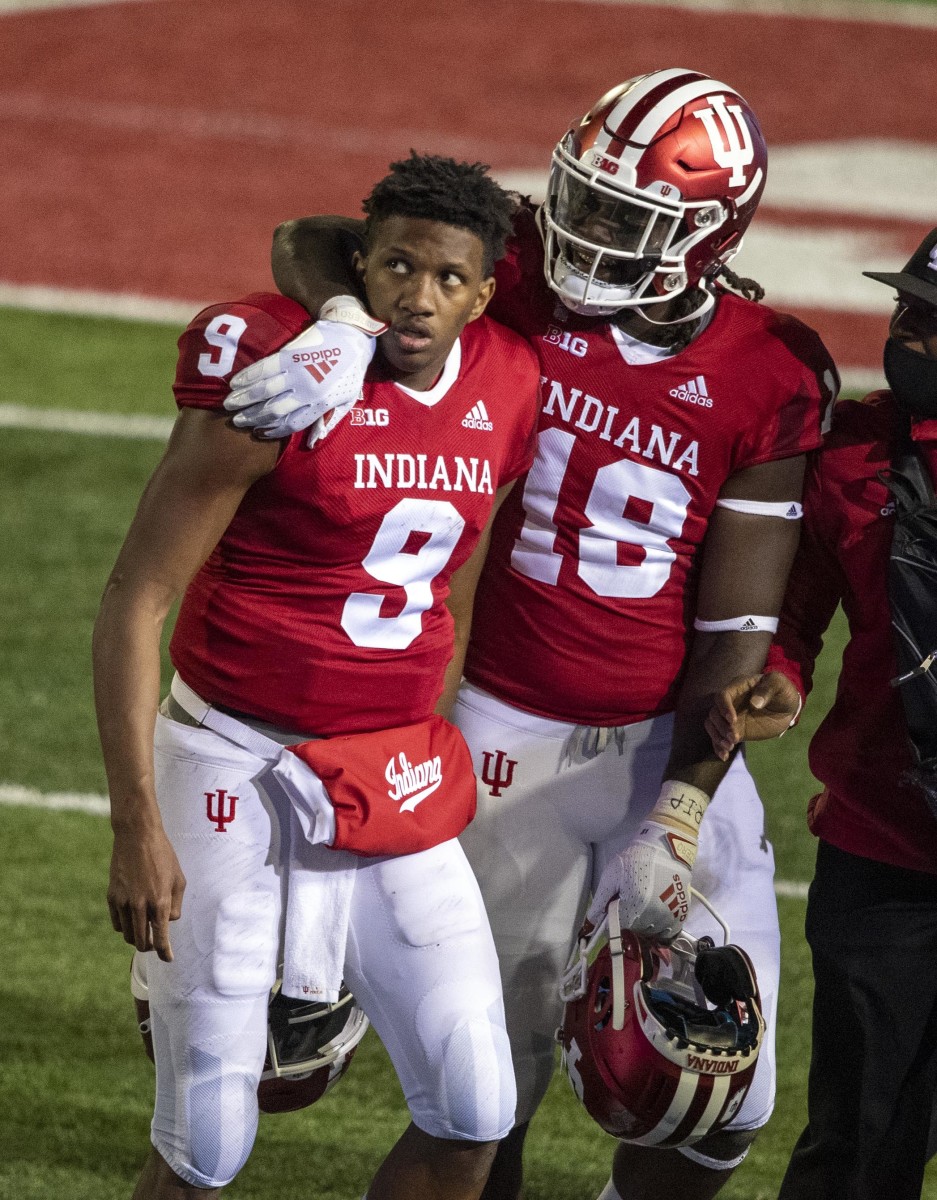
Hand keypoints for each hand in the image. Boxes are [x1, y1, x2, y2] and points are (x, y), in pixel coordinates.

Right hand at [107, 827, 185, 961]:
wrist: (137, 836)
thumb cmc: (163, 855)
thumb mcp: (178, 879)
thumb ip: (175, 905)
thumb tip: (168, 922)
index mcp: (160, 901)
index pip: (161, 938)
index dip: (165, 953)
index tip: (168, 958)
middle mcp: (140, 905)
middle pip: (141, 942)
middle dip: (150, 947)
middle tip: (155, 944)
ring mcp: (123, 902)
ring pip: (128, 935)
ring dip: (137, 938)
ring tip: (145, 932)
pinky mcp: (112, 897)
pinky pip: (117, 923)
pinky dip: (125, 927)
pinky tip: (132, 921)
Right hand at [224, 297, 386, 439]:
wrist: (353, 335)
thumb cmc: (352, 370)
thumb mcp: (347, 400)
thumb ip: (328, 421)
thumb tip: (313, 443)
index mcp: (320, 404)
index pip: (290, 424)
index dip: (272, 431)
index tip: (259, 433)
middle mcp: (306, 391)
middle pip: (272, 410)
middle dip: (252, 417)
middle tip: (237, 420)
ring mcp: (296, 372)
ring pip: (263, 390)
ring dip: (243, 398)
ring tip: (229, 404)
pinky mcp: (289, 354)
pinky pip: (264, 368)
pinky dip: (248, 376)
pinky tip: (235, 382)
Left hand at [586, 820, 694, 942]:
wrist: (666, 850)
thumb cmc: (636, 860)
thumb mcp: (612, 875)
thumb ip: (600, 901)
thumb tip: (592, 921)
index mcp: (633, 905)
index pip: (615, 927)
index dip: (611, 918)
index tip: (613, 908)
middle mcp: (652, 916)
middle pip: (632, 929)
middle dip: (627, 918)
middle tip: (629, 899)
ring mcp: (668, 917)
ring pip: (648, 931)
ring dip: (642, 922)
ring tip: (644, 902)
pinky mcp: (680, 916)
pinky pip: (666, 932)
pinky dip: (659, 926)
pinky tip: (656, 910)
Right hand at [706, 671, 801, 760]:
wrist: (786, 707)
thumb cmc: (782, 691)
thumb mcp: (779, 684)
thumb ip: (768, 690)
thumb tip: (755, 703)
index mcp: (737, 687)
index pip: (723, 696)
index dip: (724, 708)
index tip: (733, 721)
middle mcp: (730, 702)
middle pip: (714, 713)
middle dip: (722, 727)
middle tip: (735, 738)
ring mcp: (730, 717)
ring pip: (712, 725)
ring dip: (718, 737)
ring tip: (730, 747)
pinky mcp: (734, 730)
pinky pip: (719, 738)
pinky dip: (718, 747)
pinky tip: (724, 756)